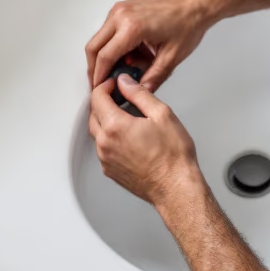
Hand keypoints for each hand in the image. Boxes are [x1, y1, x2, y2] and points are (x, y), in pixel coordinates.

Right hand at [85, 0, 216, 91]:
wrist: (196, 3)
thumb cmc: (188, 22)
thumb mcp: (172, 57)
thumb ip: (153, 78)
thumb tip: (140, 91)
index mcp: (132, 26)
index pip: (104, 56)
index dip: (99, 76)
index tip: (99, 88)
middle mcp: (122, 14)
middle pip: (94, 46)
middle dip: (95, 68)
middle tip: (103, 83)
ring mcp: (121, 9)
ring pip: (100, 38)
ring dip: (107, 56)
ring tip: (126, 69)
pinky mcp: (124, 8)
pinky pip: (109, 29)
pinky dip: (114, 45)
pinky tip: (131, 55)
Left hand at [88, 74, 202, 206]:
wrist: (175, 187)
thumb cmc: (173, 157)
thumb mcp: (162, 114)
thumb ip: (139, 94)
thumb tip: (126, 82)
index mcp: (115, 126)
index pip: (97, 97)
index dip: (106, 85)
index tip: (116, 83)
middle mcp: (105, 143)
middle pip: (93, 114)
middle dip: (103, 102)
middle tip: (120, 97)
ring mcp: (106, 159)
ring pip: (97, 132)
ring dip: (106, 121)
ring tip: (127, 117)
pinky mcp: (110, 171)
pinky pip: (103, 149)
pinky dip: (110, 139)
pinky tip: (129, 137)